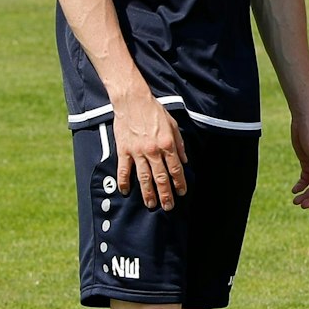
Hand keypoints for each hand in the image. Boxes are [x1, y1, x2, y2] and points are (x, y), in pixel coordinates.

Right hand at [112, 93, 186, 209]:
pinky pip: (124, 170)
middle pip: (161, 177)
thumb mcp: (173, 125)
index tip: (182, 193)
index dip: (179, 183)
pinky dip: (124, 182)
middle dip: (166, 194)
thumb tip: (185, 161)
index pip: (176, 169)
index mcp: (168, 144)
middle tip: (168, 206)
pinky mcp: (124, 150)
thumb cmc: (154, 111)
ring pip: (144, 177)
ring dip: (148, 193)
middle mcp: (153, 151)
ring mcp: (137, 152)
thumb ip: (180, 144)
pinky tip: (126, 192)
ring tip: (151, 205)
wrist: (132, 101)